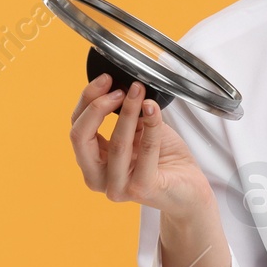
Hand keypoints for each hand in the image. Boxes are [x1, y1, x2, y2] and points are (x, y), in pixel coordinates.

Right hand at [69, 72, 213, 219]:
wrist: (188, 187)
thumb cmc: (162, 158)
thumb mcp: (137, 130)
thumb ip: (124, 115)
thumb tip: (121, 86)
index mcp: (92, 163)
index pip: (77, 128)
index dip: (87, 100)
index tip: (106, 79)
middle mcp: (98, 178)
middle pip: (81, 137)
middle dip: (97, 106)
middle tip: (119, 87)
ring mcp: (118, 187)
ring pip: (116, 142)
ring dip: (128, 111)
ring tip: (139, 92)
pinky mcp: (142, 188)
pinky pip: (146, 148)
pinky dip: (151, 124)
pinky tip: (153, 109)